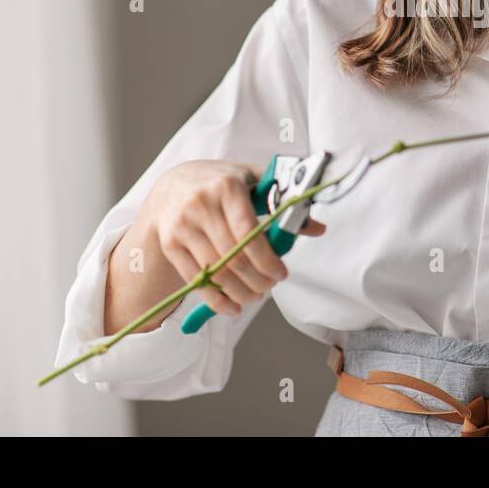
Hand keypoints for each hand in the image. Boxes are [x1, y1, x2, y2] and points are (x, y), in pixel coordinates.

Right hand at [145, 159, 327, 315]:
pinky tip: (233, 306)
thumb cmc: (220, 182)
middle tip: (271, 285)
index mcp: (227, 186)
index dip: (267, 259)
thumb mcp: (252, 181)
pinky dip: (216, 300)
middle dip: (258, 279)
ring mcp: (183, 225)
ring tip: (256, 295)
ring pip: (216, 272)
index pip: (248, 231)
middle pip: (234, 257)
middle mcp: (201, 204)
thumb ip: (283, 202)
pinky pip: (195, 280)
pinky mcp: (171, 244)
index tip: (281, 273)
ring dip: (241, 292)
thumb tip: (317, 228)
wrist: (173, 184)